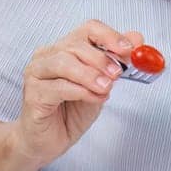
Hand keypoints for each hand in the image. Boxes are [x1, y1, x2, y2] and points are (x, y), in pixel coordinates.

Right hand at [13, 20, 142, 166]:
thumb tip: (137, 39)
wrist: (48, 141)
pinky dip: (81, 91)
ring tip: (106, 88)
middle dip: (101, 59)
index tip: (128, 49)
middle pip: (76, 45)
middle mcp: (47, 56)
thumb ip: (116, 63)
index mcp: (65, 48)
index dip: (110, 36)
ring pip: (64, 63)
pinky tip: (94, 98)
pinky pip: (58, 87)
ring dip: (90, 75)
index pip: (89, 29)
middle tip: (117, 73)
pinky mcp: (33, 95)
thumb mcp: (101, 85)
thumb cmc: (71, 111)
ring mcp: (36, 74)